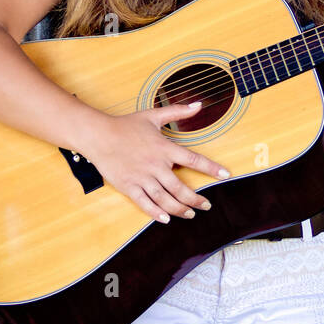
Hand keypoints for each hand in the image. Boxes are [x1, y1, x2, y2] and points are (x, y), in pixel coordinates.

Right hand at [77, 101, 232, 223]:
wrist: (98, 135)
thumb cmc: (126, 125)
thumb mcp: (153, 115)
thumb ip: (178, 111)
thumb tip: (198, 104)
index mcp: (164, 148)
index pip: (194, 159)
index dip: (211, 168)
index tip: (225, 175)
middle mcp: (156, 165)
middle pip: (181, 188)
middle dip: (196, 199)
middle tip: (206, 205)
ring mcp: (142, 178)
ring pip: (165, 199)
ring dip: (180, 209)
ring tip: (190, 214)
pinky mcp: (129, 186)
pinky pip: (145, 203)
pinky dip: (156, 213)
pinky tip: (166, 219)